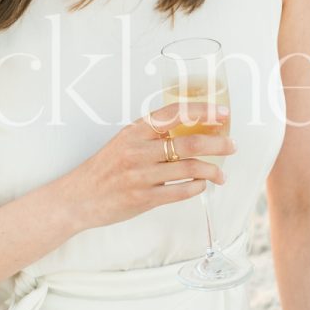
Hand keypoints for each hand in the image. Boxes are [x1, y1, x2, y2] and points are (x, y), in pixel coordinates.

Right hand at [62, 101, 234, 231]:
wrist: (77, 198)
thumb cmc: (103, 169)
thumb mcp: (123, 143)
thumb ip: (150, 136)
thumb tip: (189, 131)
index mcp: (134, 132)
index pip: (174, 113)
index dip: (202, 111)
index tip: (223, 112)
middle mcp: (138, 151)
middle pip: (189, 143)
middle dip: (217, 144)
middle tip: (232, 146)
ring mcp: (140, 175)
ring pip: (189, 169)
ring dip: (212, 170)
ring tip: (221, 174)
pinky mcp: (143, 199)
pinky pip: (180, 191)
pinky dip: (196, 187)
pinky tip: (201, 185)